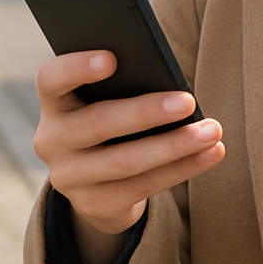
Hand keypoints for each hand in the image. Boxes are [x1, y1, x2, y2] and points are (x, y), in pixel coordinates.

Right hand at [33, 50, 224, 263]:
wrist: (96, 179)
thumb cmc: (112, 116)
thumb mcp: (106, 99)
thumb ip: (123, 85)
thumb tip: (169, 81)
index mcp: (54, 101)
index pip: (52, 78)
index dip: (78, 67)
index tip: (112, 58)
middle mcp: (51, 140)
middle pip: (98, 123)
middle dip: (147, 112)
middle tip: (188, 101)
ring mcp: (69, 177)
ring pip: (125, 161)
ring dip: (175, 146)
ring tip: (211, 131)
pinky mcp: (93, 205)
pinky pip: (143, 187)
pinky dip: (182, 169)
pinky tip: (210, 153)